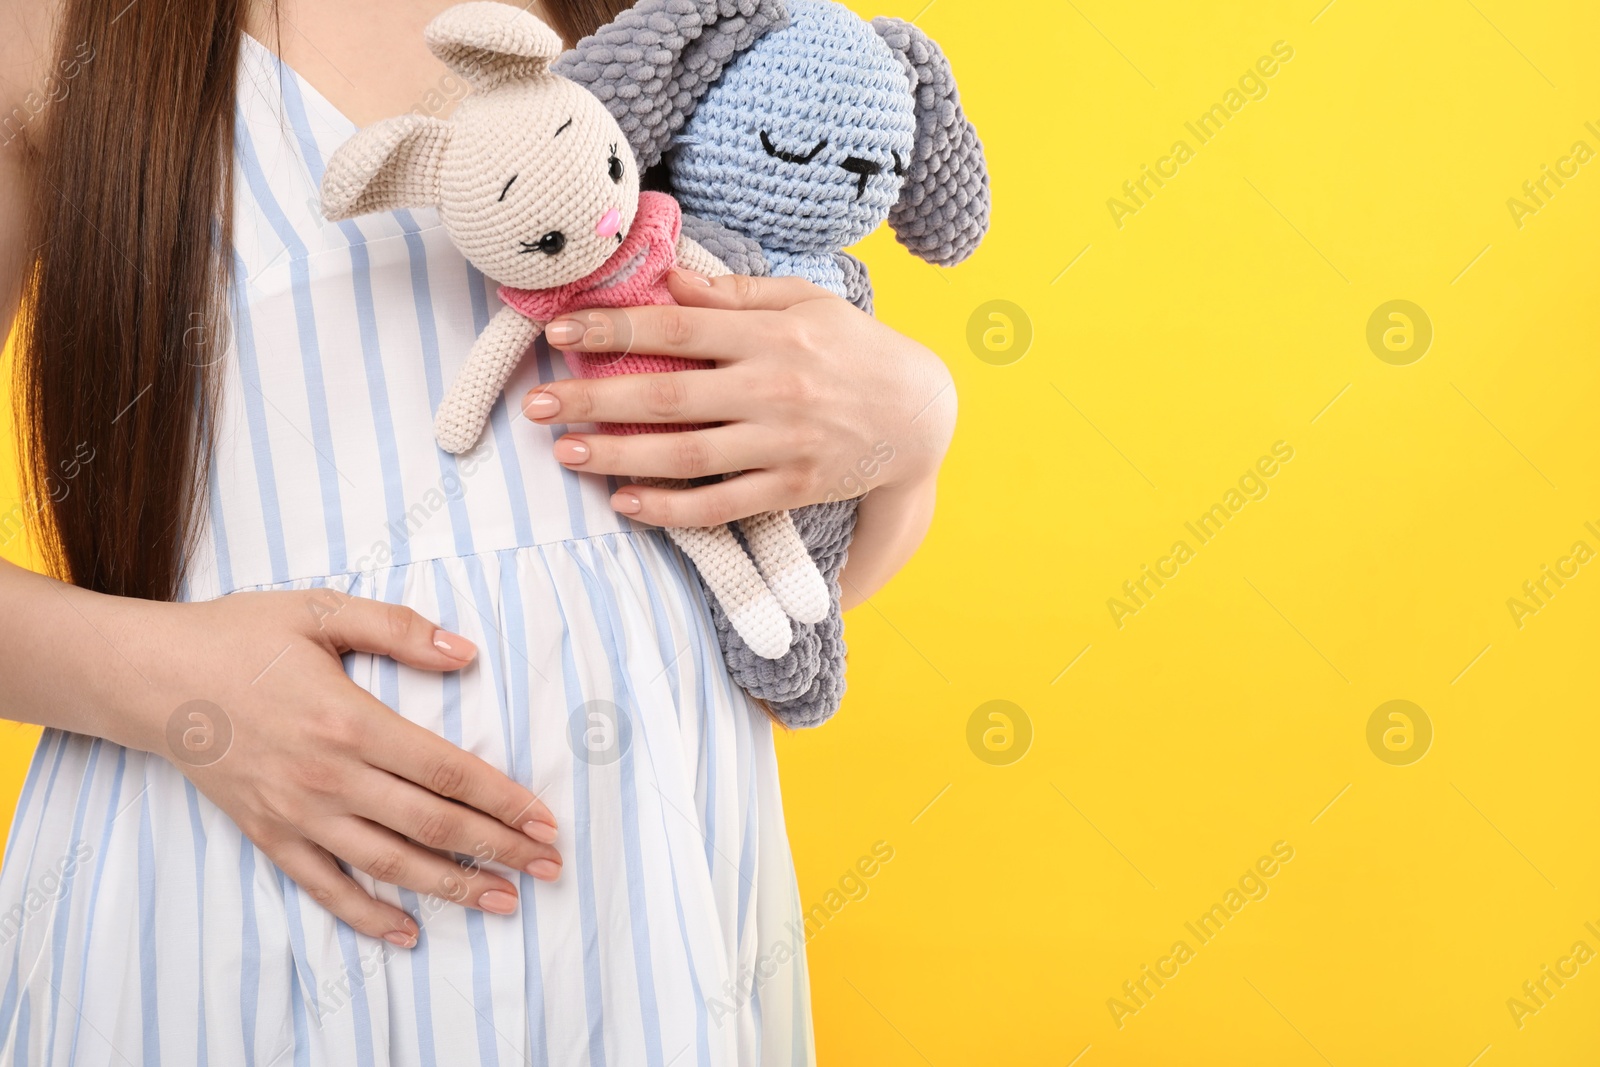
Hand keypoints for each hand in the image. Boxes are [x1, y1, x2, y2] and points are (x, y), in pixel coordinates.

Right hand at [112, 589, 561, 946]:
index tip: (545, 819)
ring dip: (452, 887)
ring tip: (504, 900)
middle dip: (498, 848)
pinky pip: (325, 889)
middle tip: (549, 866)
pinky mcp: (270, 836)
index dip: (503, 799)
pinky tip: (409, 931)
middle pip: (432, 826)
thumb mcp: (321, 612)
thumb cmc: (239, 638)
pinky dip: (368, 916)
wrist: (151, 679)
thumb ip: (398, 628)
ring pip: (390, 864)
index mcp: (351, 721)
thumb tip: (467, 651)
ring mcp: (298, 814)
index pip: (447, 772)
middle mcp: (329, 778)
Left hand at [522, 270, 956, 526]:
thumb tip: (668, 279)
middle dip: (595, 400)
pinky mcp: (793, 489)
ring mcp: (783, 444)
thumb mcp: (806, 301)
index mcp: (771, 334)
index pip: (676, 330)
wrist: (921, 413)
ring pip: (687, 455)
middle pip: (668, 395)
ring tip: (566, 454)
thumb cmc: (856, 348)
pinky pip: (722, 504)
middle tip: (537, 405)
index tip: (561, 335)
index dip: (613, 331)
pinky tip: (626, 503)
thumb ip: (736, 294)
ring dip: (620, 456)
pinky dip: (672, 509)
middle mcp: (773, 388)